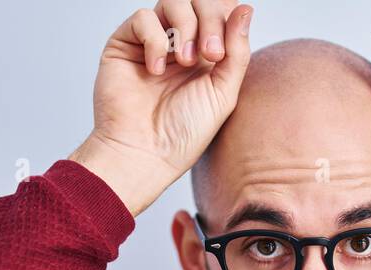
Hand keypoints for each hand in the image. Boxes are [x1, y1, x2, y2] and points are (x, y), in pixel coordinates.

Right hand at [70, 1, 254, 216]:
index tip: (225, 48)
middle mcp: (181, 45)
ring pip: (173, 1)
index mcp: (207, 55)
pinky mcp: (125, 44)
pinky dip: (155, 39)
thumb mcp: (223, 93)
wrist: (146, 154)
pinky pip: (143, 17)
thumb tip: (245, 9)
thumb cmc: (183, 134)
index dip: (226, 15)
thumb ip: (237, 50)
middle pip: (200, 1)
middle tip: (211, 55)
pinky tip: (156, 70)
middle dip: (211, 21)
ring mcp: (153, 42)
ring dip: (187, 26)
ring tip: (186, 62)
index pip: (221, 11)